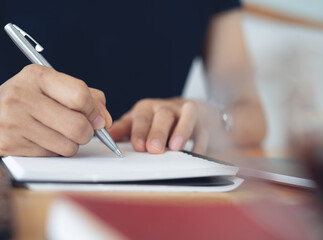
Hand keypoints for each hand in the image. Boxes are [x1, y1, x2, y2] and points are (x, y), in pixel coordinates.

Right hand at [0, 64, 111, 156]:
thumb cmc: (29, 98)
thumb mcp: (54, 87)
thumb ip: (87, 97)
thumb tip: (104, 120)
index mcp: (37, 76)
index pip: (80, 95)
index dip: (95, 111)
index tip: (97, 118)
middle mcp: (22, 96)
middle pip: (78, 125)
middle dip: (88, 132)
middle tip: (82, 130)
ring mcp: (13, 121)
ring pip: (68, 145)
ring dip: (72, 143)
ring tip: (59, 133)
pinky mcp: (9, 144)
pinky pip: (51, 155)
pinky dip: (55, 150)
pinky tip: (43, 139)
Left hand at [108, 98, 222, 153]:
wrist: (184, 109)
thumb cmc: (156, 118)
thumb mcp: (137, 121)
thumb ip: (124, 128)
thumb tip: (105, 136)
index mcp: (147, 108)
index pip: (142, 117)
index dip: (139, 131)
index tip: (138, 146)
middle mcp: (166, 107)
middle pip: (163, 115)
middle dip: (158, 132)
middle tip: (154, 149)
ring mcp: (185, 112)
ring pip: (186, 116)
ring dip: (181, 131)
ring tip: (175, 147)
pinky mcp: (202, 119)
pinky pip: (203, 128)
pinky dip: (201, 141)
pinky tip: (196, 151)